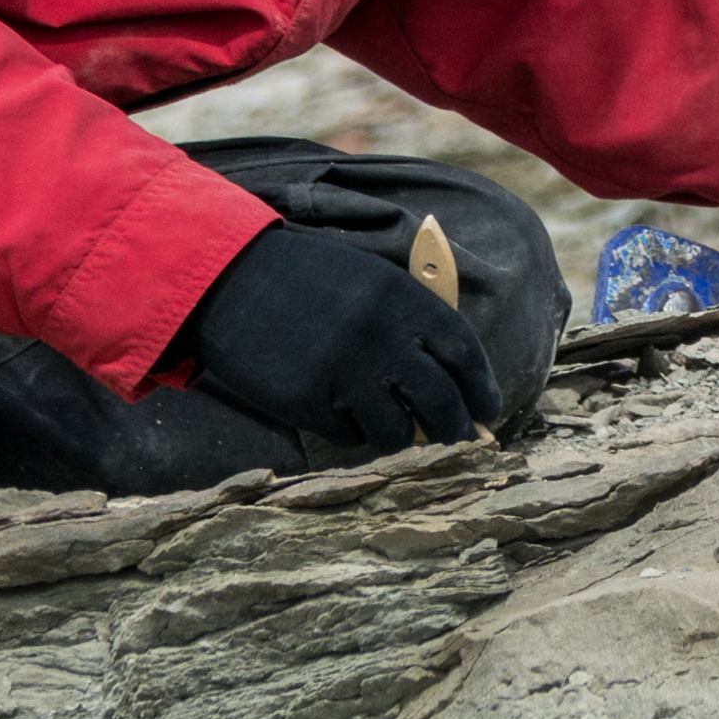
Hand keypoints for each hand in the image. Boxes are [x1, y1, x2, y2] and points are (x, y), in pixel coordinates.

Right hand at [178, 226, 503, 453]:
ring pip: (398, 432)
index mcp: (404, 302)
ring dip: (400, 435)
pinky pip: (349, 437)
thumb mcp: (371, 281)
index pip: (464, 355)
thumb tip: (451, 378)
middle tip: (456, 440)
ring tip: (389, 425)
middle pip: (441, 404)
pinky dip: (350, 431)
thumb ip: (410, 322)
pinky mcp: (310, 404)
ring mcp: (346, 375)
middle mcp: (383, 340)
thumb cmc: (307, 278)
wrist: (231, 278)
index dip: (482, 388)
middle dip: (455, 430)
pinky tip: (336, 408)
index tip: (487, 409)